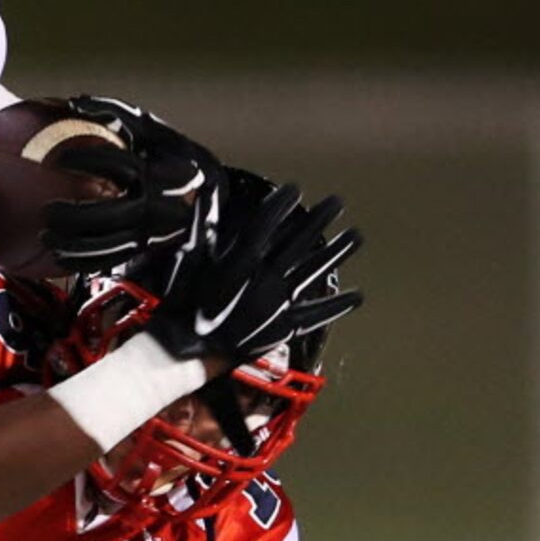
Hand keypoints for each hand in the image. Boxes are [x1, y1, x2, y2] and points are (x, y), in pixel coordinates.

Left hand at [35, 95, 215, 274]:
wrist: (209, 197)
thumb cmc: (174, 157)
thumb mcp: (155, 131)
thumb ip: (118, 115)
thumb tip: (76, 102)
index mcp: (159, 171)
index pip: (119, 165)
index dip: (87, 160)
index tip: (59, 159)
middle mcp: (155, 204)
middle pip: (109, 214)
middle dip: (74, 216)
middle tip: (47, 211)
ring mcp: (150, 232)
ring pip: (108, 245)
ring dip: (73, 245)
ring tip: (45, 237)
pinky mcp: (143, 249)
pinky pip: (111, 261)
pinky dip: (82, 262)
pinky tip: (58, 258)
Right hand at [152, 180, 362, 374]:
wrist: (183, 350)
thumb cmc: (183, 304)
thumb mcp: (189, 259)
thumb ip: (202, 224)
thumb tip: (206, 191)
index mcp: (241, 259)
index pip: (268, 222)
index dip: (282, 203)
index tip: (294, 190)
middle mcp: (265, 278)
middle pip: (300, 241)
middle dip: (320, 219)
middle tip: (336, 202)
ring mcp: (277, 303)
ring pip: (315, 271)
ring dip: (338, 252)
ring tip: (356, 236)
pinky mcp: (283, 328)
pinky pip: (315, 315)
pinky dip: (336, 306)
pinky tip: (356, 296)